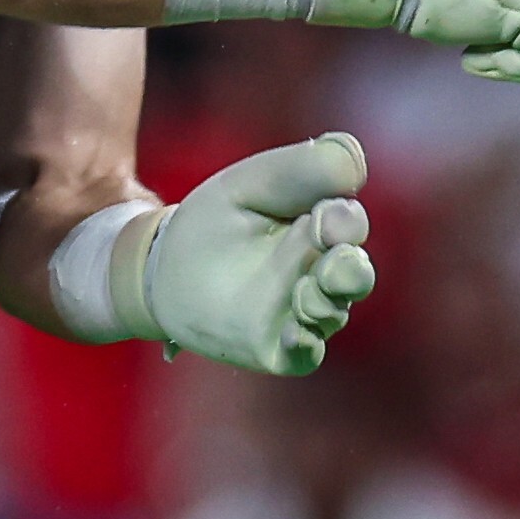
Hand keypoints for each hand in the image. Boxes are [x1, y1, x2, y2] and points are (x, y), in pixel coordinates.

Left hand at [136, 132, 376, 373]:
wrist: (163, 266)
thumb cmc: (216, 219)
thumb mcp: (251, 184)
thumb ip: (302, 169)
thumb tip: (356, 164)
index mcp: (322, 226)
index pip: (349, 222)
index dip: (344, 220)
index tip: (325, 215)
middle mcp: (321, 271)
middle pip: (355, 274)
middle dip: (350, 270)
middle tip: (333, 261)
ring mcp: (301, 311)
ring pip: (334, 312)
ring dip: (325, 302)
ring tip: (303, 292)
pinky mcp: (277, 346)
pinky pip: (305, 354)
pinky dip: (306, 345)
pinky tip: (296, 333)